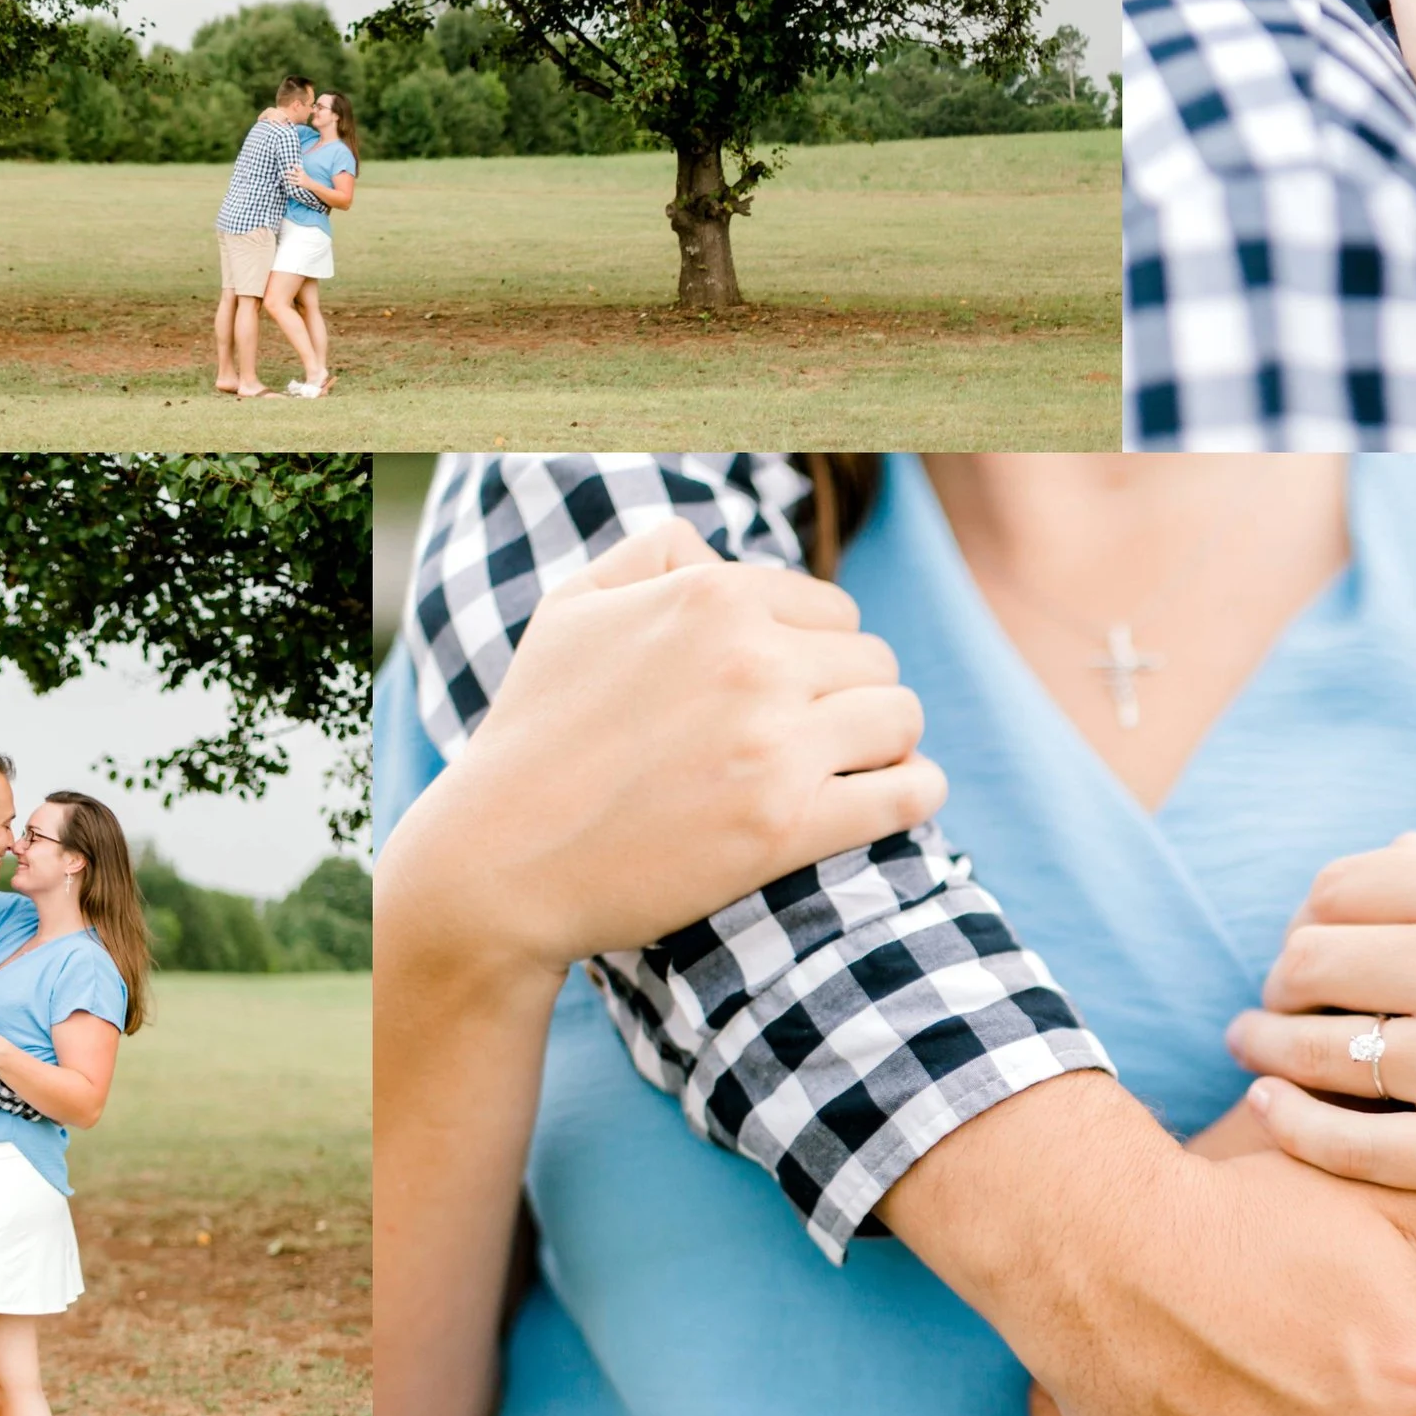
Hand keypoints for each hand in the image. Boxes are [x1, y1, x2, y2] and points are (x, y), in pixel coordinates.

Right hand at [375, 518, 946, 976]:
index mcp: (711, 596)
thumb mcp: (573, 608)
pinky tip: (895, 796)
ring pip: (901, 718)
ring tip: (855, 765)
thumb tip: (716, 553)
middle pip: (875, 659)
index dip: (817, 649)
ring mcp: (772, 746)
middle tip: (815, 733)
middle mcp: (752, 659)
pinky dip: (915, 792)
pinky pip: (908, 793)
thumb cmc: (533, 731)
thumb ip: (653, 554)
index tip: (791, 688)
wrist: (499, 862)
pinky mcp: (785, 828)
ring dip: (886, 742)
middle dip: (852, 694)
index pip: (831, 607)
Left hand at [1229, 833, 1415, 1223]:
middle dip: (1278, 986)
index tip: (1306, 952)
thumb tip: (1373, 859)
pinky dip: (1292, 1126)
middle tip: (1276, 1005)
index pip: (1330, 894)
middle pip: (1305, 966)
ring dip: (1264, 1051)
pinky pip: (1352, 1144)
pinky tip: (1272, 1109)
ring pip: (1314, 1054)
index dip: (1303, 923)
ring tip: (1252, 1050)